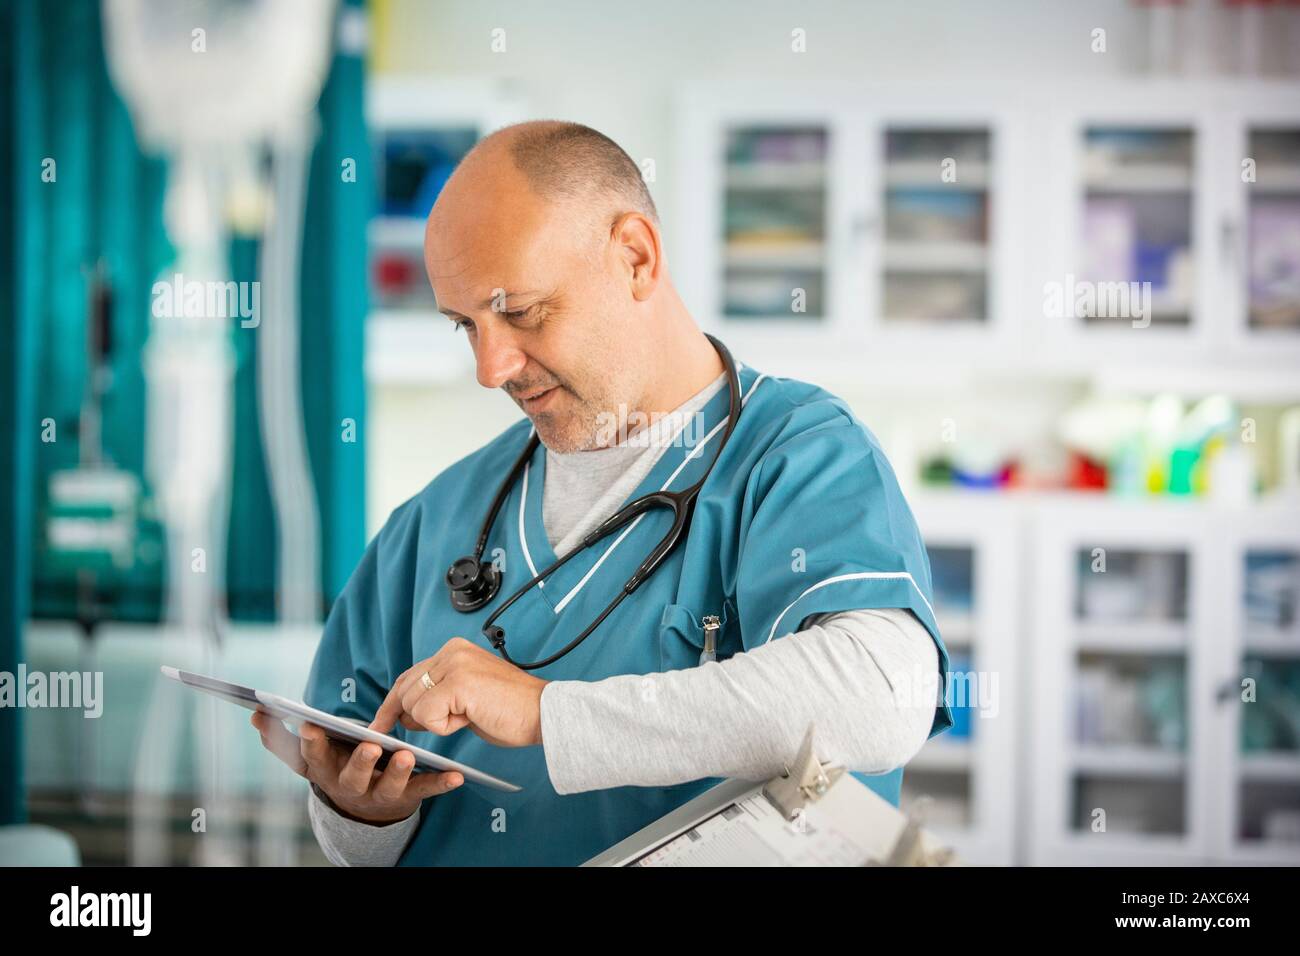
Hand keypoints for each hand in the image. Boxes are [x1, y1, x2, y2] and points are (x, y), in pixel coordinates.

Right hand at [251, 711, 461, 824]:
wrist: (363, 804)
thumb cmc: (335, 764)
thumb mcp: (307, 753)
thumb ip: (280, 734)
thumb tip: (255, 712)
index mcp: (325, 770)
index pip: (313, 757)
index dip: (311, 743)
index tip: (309, 725)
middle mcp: (351, 785)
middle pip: (352, 777)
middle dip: (359, 761)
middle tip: (369, 746)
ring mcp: (379, 793)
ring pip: (388, 786)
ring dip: (397, 772)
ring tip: (406, 754)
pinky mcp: (407, 796)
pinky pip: (425, 790)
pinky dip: (441, 784)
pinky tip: (457, 775)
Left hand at [370, 637, 548, 747]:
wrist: (542, 713)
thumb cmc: (510, 710)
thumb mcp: (465, 698)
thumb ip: (436, 697)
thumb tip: (402, 714)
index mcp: (453, 650)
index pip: (409, 676)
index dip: (393, 703)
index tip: (380, 723)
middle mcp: (450, 651)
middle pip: (405, 691)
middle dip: (414, 716)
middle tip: (450, 722)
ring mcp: (453, 665)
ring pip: (412, 703)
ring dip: (436, 721)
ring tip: (469, 714)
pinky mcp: (457, 684)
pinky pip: (426, 715)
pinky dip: (443, 727)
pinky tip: (469, 718)